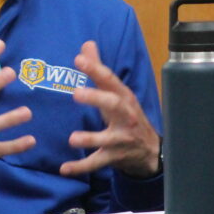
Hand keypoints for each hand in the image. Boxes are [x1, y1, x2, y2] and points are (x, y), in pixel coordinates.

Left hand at [59, 41, 160, 178]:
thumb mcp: (117, 92)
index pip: (110, 80)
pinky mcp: (114, 156)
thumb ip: (99, 70)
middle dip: (96, 98)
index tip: (79, 60)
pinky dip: (81, 167)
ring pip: (106, 138)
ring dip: (90, 138)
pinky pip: (97, 162)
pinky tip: (64, 169)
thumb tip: (87, 44)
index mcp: (123, 97)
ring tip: (73, 139)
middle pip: (113, 105)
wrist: (150, 151)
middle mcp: (125, 116)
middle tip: (76, 94)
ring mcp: (121, 138)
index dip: (96, 69)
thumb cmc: (127, 116)